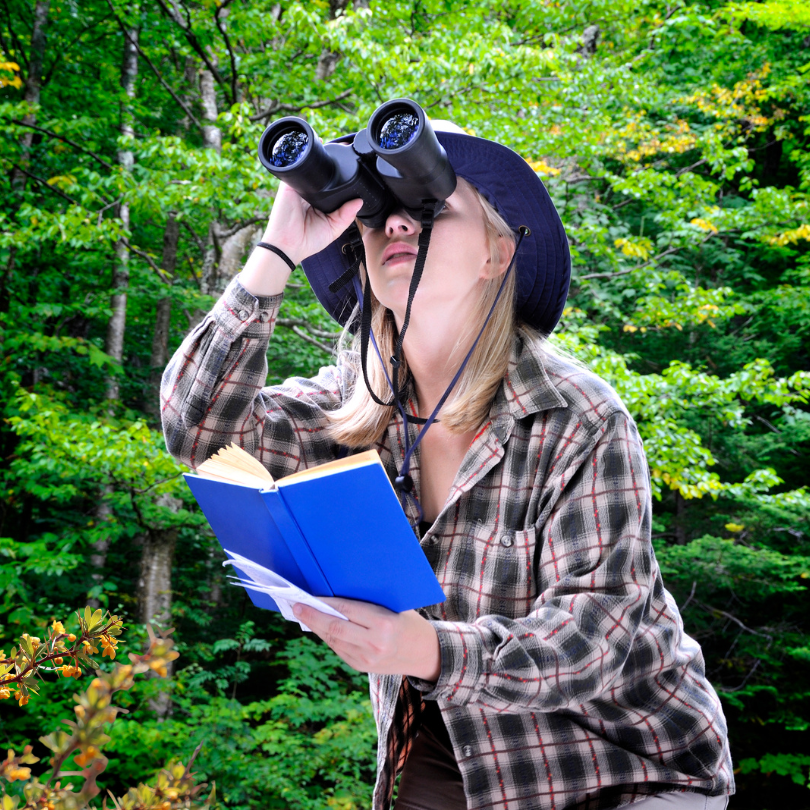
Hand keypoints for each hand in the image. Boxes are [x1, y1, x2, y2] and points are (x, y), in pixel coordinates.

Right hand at [262, 182, 362, 265]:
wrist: (287, 245)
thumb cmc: (308, 241)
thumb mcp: (334, 229)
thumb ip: (346, 215)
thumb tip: (359, 201)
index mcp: (320, 202)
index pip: (334, 189)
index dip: (344, 189)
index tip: (355, 191)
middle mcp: (310, 193)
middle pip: (326, 179)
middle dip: (337, 182)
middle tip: (347, 187)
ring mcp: (300, 186)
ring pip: (316, 172)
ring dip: (325, 177)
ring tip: (331, 190)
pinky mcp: (290, 183)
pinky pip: (302, 170)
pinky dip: (311, 174)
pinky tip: (318, 184)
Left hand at [293, 598, 440, 680]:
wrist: (426, 655)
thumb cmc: (410, 623)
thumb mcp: (395, 607)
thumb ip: (369, 604)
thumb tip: (338, 595)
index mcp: (384, 624)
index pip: (347, 611)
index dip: (326, 603)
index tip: (310, 595)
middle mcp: (374, 644)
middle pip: (335, 628)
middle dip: (313, 616)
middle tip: (297, 606)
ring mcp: (366, 659)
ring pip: (333, 640)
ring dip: (316, 627)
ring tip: (303, 614)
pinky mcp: (361, 667)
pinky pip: (338, 649)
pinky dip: (327, 637)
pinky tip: (319, 628)